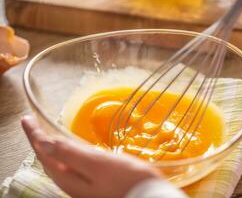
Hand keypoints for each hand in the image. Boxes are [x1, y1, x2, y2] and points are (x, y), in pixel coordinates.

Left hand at [21, 115, 161, 197]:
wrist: (146, 194)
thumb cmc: (124, 179)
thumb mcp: (96, 164)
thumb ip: (70, 154)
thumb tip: (45, 142)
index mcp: (69, 179)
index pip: (44, 153)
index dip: (34, 135)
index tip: (27, 119)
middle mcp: (71, 183)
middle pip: (48, 158)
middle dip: (39, 140)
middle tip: (32, 123)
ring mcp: (82, 184)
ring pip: (58, 162)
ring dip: (50, 146)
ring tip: (45, 133)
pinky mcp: (92, 181)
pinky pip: (70, 164)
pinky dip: (64, 152)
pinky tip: (69, 148)